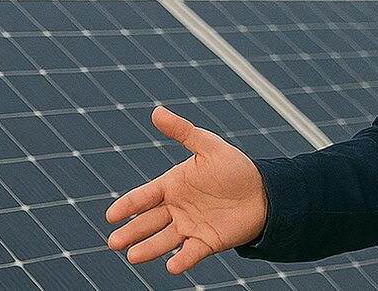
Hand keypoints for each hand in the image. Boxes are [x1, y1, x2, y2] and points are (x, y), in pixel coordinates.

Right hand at [104, 106, 268, 273]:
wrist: (266, 192)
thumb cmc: (236, 168)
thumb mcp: (209, 146)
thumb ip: (183, 132)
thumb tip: (157, 112)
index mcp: (173, 186)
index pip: (144, 196)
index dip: (128, 205)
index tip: (112, 215)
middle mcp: (177, 209)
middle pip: (147, 222)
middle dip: (131, 231)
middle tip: (114, 242)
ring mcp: (190, 226)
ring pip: (164, 240)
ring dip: (149, 248)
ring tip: (133, 256)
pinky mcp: (207, 242)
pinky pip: (191, 253)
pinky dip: (182, 260)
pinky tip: (172, 266)